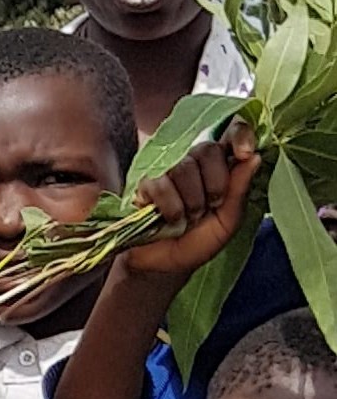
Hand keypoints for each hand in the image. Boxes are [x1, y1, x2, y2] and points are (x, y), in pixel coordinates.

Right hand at [109, 119, 259, 289]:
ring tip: (187, 219)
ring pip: (184, 168)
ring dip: (191, 202)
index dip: (240, 135)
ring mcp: (166, 169)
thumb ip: (239, 189)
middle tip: (210, 207)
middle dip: (214, 184)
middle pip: (208, 150)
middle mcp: (193, 161)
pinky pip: (160, 184)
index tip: (245, 153)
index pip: (232, 133)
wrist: (166, 265)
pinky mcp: (144, 182)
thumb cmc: (199, 242)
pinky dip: (170, 208)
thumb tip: (254, 158)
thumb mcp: (228, 221)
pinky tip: (168, 219)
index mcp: (219, 166)